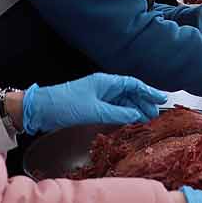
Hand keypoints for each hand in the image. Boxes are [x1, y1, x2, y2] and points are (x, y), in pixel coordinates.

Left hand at [21, 74, 168, 133]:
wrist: (41, 109)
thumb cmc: (66, 104)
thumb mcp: (94, 110)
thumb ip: (118, 113)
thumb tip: (137, 115)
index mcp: (106, 82)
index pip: (133, 84)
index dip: (148, 91)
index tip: (161, 99)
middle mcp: (104, 87)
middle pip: (129, 93)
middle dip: (143, 102)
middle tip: (155, 114)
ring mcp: (97, 97)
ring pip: (122, 101)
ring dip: (134, 109)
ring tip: (146, 119)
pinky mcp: (91, 107)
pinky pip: (113, 109)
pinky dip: (123, 114)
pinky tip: (129, 120)